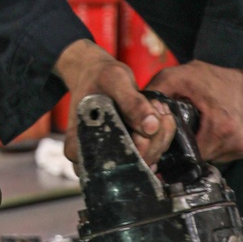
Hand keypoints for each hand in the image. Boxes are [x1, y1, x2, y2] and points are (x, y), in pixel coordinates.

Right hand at [55, 39, 175, 165]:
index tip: (151, 115)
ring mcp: (111, 159)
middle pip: (136, 165)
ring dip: (161, 135)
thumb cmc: (101, 78)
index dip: (142, 144)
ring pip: (148, 161)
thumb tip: (152, 127)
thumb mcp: (114, 81)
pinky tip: (158, 117)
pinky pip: (152, 155)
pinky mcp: (126, 154)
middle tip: (155, 106)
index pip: (118, 163)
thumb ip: (132, 103)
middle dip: (156, 137)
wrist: (96, 76)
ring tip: (155, 107)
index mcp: (80, 147)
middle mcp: (93, 160)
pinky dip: (162, 137)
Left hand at [147, 59, 242, 162]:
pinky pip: (224, 153)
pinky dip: (214, 144)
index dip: (176, 147)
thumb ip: (151, 98)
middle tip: (184, 127)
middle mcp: (239, 140)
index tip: (171, 134)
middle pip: (201, 158)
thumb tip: (138, 123)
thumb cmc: (200, 74)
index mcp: (222, 128)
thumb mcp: (170, 79)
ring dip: (202, 145)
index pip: (190, 156)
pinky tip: (209, 128)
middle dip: (189, 146)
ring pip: (213, 157)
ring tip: (198, 126)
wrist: (230, 65)